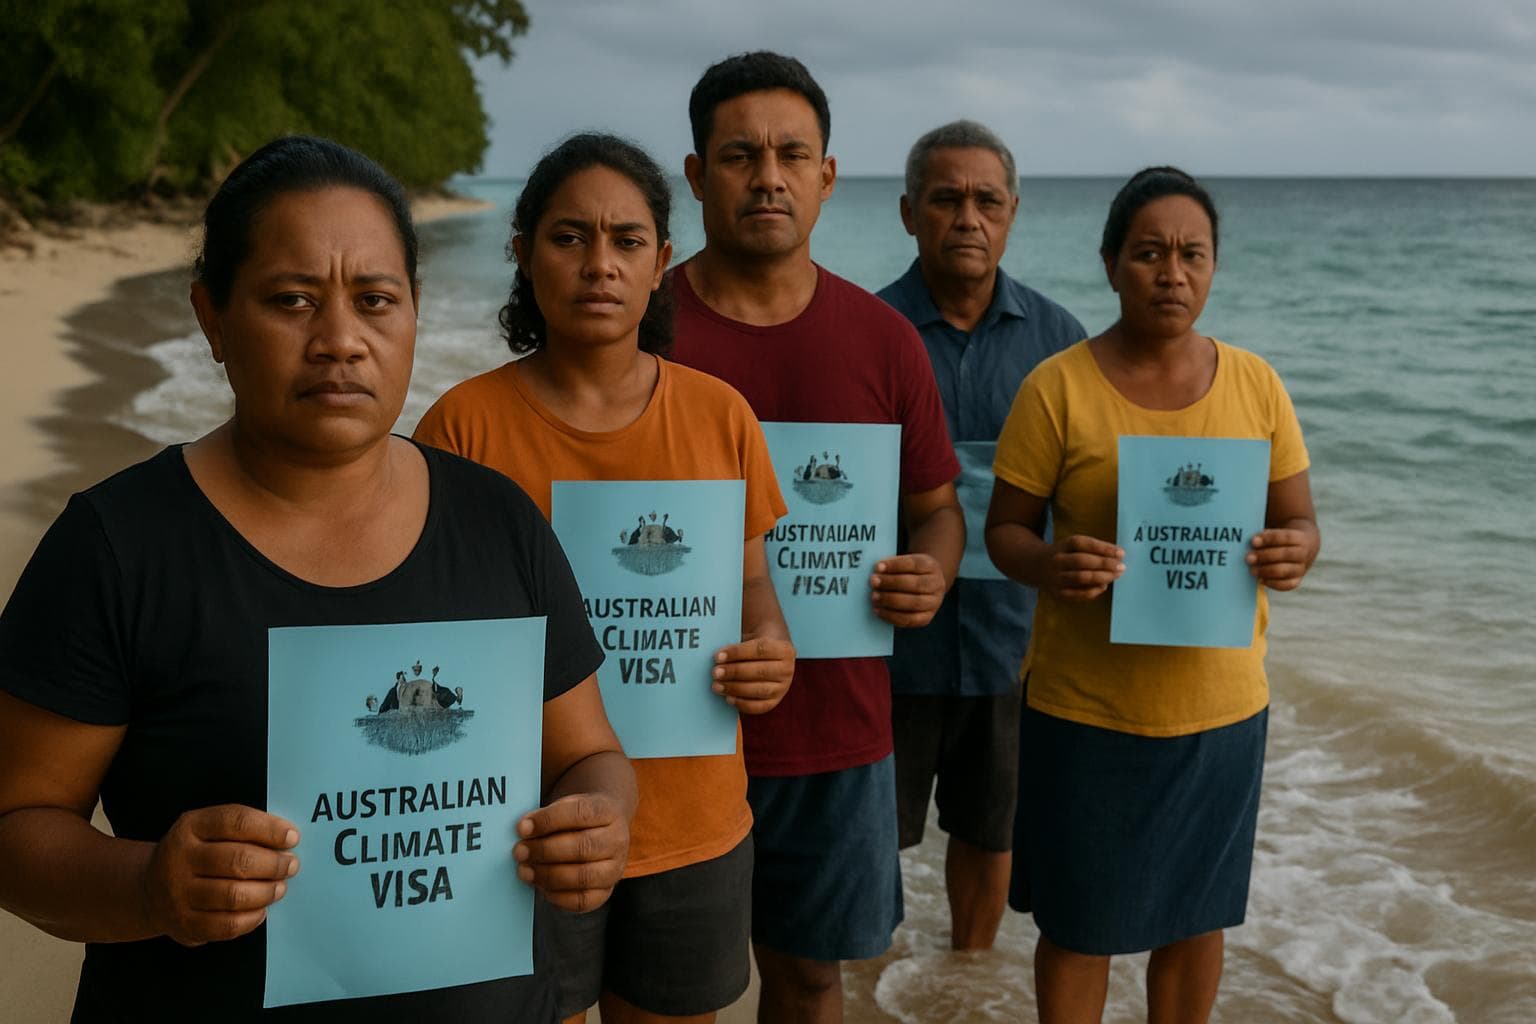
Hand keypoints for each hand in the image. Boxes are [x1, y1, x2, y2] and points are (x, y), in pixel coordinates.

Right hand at [142, 804, 299, 946]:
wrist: (148, 889)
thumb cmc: (195, 854)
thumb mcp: (208, 829)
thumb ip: (242, 829)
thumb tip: (286, 839)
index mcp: (190, 827)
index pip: (236, 822)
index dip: (270, 829)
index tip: (292, 838)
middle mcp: (180, 858)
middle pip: (238, 861)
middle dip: (274, 864)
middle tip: (290, 866)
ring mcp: (178, 894)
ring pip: (234, 895)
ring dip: (266, 892)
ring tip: (279, 887)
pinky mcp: (184, 924)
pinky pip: (226, 925)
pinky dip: (251, 918)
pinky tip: (261, 909)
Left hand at [514, 793, 627, 912]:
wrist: (601, 830)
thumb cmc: (576, 818)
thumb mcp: (566, 805)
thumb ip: (546, 815)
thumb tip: (523, 829)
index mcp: (608, 811)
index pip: (581, 813)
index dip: (549, 820)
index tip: (522, 827)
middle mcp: (617, 840)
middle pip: (582, 847)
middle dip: (545, 850)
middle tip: (519, 851)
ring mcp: (614, 868)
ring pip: (583, 876)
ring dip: (547, 875)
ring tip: (524, 870)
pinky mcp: (605, 891)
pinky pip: (582, 900)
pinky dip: (557, 896)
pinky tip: (541, 885)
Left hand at [712, 636, 794, 714]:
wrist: (772, 654)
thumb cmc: (756, 645)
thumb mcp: (752, 638)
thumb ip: (738, 646)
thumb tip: (718, 657)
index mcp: (785, 649)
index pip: (760, 649)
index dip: (737, 653)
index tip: (718, 656)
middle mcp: (787, 669)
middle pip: (759, 671)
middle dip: (734, 672)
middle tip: (715, 672)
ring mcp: (783, 687)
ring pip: (760, 690)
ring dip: (735, 689)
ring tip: (717, 686)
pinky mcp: (776, 700)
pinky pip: (760, 706)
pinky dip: (743, 704)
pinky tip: (728, 698)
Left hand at [869, 553, 946, 627]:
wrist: (927, 587)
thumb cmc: (910, 573)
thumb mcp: (906, 563)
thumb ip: (893, 566)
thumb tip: (876, 571)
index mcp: (931, 566)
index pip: (915, 564)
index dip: (895, 565)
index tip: (878, 567)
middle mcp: (937, 585)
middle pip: (916, 584)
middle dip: (892, 583)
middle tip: (874, 582)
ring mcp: (934, 603)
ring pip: (913, 603)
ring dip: (890, 600)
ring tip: (874, 597)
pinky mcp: (927, 618)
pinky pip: (909, 619)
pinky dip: (891, 616)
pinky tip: (878, 610)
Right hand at [1042, 535, 1123, 600]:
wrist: (1035, 566)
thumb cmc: (1063, 554)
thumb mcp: (1071, 545)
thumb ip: (1092, 549)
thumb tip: (1117, 556)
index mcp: (1062, 545)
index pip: (1082, 544)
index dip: (1102, 548)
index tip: (1121, 552)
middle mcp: (1057, 560)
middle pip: (1081, 561)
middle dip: (1104, 564)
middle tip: (1121, 566)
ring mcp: (1056, 577)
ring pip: (1080, 578)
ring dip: (1101, 577)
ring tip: (1115, 576)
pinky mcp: (1057, 592)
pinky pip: (1077, 593)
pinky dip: (1093, 591)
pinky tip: (1104, 586)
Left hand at [1246, 528, 1313, 589]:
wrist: (1300, 551)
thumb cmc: (1281, 541)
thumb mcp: (1276, 534)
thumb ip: (1265, 537)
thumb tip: (1251, 543)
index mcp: (1300, 538)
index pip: (1286, 537)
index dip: (1269, 539)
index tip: (1253, 541)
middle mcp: (1303, 554)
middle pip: (1285, 554)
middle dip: (1265, 556)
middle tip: (1249, 558)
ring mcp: (1301, 569)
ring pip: (1285, 571)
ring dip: (1266, 571)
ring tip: (1252, 570)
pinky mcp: (1297, 580)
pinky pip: (1286, 585)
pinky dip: (1273, 583)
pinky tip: (1261, 580)